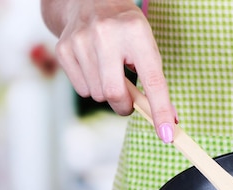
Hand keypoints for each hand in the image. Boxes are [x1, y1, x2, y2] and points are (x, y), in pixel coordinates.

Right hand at [41, 0, 176, 141]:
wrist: (88, 1)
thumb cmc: (126, 30)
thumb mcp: (147, 46)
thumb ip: (155, 81)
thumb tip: (167, 121)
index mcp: (136, 32)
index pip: (152, 80)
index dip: (160, 109)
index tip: (167, 134)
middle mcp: (106, 34)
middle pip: (115, 94)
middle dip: (125, 106)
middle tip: (129, 101)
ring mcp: (81, 41)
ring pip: (98, 95)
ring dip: (108, 92)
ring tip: (109, 70)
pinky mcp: (64, 49)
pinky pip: (82, 90)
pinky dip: (91, 86)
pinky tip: (94, 66)